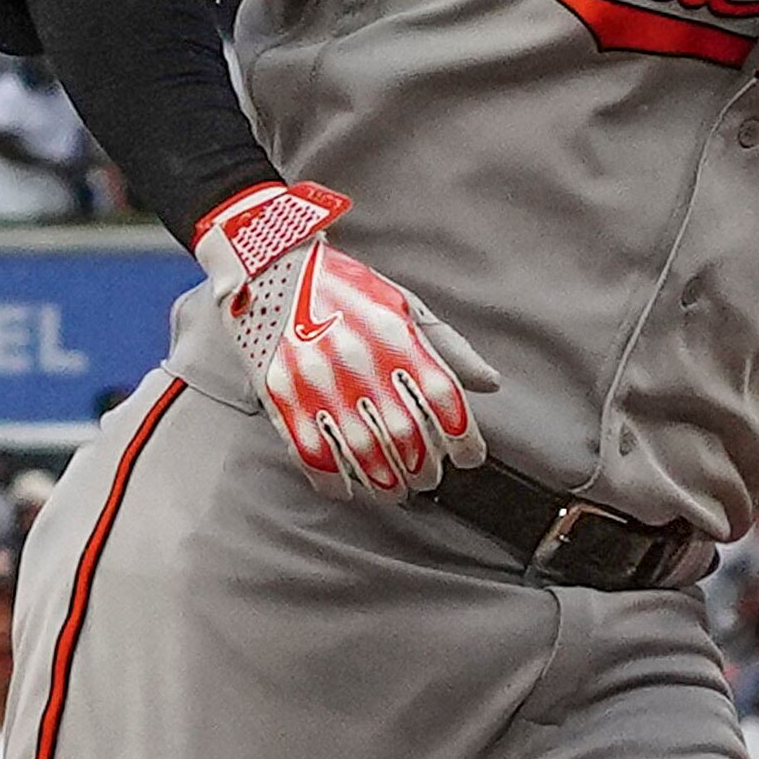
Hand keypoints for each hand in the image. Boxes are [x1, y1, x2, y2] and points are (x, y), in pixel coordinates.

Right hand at [193, 179, 499, 502]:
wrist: (268, 269)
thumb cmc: (344, 289)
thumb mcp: (402, 305)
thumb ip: (447, 347)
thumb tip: (490, 384)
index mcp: (393, 333)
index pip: (442, 397)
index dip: (463, 437)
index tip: (469, 457)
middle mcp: (358, 358)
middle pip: (405, 434)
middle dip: (425, 468)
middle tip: (429, 476)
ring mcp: (316, 379)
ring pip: (362, 453)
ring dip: (385, 483)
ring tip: (396, 489)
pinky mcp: (280, 396)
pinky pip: (310, 453)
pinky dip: (332, 481)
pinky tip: (348, 488)